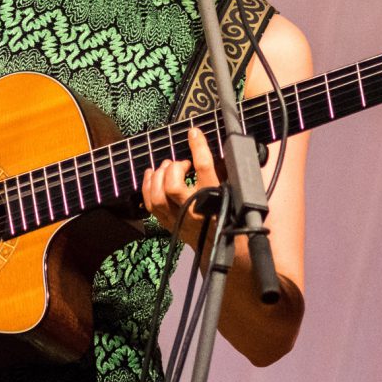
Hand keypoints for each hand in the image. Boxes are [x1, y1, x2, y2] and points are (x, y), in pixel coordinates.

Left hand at [141, 126, 222, 248]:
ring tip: (166, 167)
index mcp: (215, 199)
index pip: (205, 169)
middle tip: (180, 163)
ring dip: (158, 176)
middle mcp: (194, 210)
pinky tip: (152, 174)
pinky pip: (150, 205)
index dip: (198, 147)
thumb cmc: (230, 217)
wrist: (222, 249)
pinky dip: (147, 186)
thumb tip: (221, 149)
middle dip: (173, 168)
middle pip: (173, 186)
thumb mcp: (234, 192)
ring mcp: (179, 218)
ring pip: (158, 196)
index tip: (194, 133)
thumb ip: (226, 172)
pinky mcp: (168, 224)